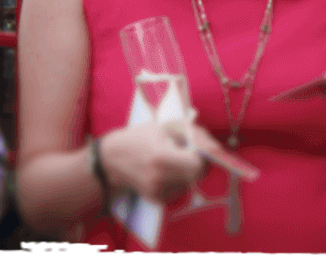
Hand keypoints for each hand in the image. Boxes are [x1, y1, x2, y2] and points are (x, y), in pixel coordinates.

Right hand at [99, 118, 213, 203]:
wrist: (111, 159)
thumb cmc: (139, 137)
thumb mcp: (164, 126)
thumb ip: (191, 134)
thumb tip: (214, 147)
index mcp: (160, 157)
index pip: (197, 164)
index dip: (206, 155)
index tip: (205, 146)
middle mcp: (159, 179)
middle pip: (198, 175)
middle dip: (201, 161)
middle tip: (194, 150)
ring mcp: (158, 192)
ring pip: (191, 182)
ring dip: (191, 170)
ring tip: (176, 157)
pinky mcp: (158, 200)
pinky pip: (181, 189)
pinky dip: (182, 178)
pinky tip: (169, 169)